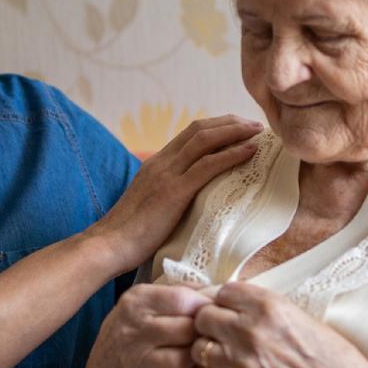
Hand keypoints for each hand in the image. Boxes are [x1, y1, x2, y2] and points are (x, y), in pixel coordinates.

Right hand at [84, 284, 211, 367]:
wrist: (106, 362)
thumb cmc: (138, 324)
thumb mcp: (150, 299)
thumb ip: (183, 290)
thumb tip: (218, 292)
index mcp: (137, 301)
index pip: (180, 299)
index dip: (204, 305)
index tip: (213, 309)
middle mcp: (132, 329)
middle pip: (184, 330)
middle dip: (203, 332)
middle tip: (212, 334)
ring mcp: (134, 360)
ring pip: (180, 361)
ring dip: (197, 358)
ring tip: (203, 352)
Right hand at [91, 116, 262, 271]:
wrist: (108, 245)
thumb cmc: (129, 235)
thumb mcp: (149, 205)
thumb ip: (167, 195)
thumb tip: (189, 201)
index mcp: (156, 164)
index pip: (190, 134)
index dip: (217, 127)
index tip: (238, 128)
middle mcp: (161, 162)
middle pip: (200, 129)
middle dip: (230, 123)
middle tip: (255, 124)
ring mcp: (167, 174)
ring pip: (205, 140)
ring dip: (235, 132)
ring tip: (258, 131)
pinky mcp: (174, 191)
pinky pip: (208, 165)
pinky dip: (232, 154)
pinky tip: (250, 151)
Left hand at [190, 283, 367, 367]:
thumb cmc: (337, 364)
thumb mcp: (304, 319)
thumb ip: (268, 310)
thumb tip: (238, 305)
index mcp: (269, 306)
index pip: (224, 292)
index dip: (225, 304)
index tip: (231, 315)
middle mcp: (250, 330)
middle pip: (204, 317)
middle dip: (212, 328)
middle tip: (226, 341)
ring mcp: (241, 363)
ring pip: (199, 349)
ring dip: (210, 356)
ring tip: (230, 365)